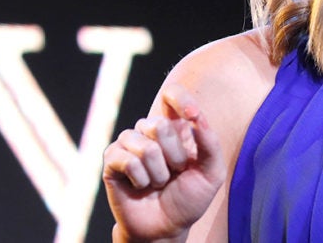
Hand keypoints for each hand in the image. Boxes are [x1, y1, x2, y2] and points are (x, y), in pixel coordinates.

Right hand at [102, 83, 224, 240]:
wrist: (166, 227)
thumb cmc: (189, 198)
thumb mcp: (211, 173)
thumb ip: (210, 145)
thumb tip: (197, 118)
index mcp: (176, 128)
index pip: (173, 95)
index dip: (181, 99)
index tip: (192, 114)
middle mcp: (150, 130)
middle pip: (160, 125)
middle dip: (175, 156)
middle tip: (175, 172)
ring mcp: (129, 143)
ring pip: (145, 146)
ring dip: (158, 173)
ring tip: (159, 183)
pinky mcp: (112, 160)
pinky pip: (127, 161)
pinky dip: (141, 179)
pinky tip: (141, 186)